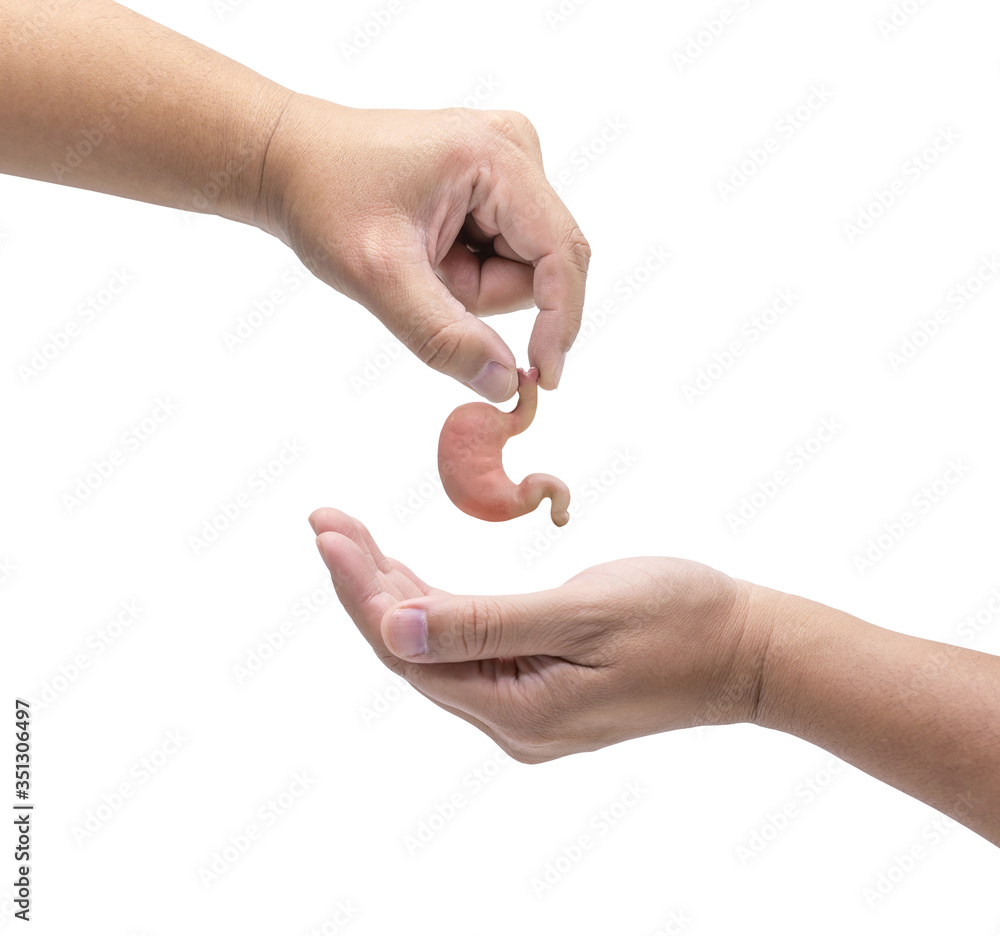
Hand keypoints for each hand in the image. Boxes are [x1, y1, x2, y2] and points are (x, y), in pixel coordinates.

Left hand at [255, 98, 590, 400]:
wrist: (289, 162)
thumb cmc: (323, 200)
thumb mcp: (378, 276)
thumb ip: (444, 336)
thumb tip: (505, 387)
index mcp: (497, 155)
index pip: (561, 253)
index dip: (559, 321)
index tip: (542, 379)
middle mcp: (516, 149)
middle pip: (541, 265)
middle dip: (485, 293)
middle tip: (421, 280)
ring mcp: (509, 163)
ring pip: (523, 267)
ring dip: (473, 286)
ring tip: (417, 258)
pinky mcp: (498, 181)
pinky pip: (506, 255)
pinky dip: (469, 272)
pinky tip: (428, 249)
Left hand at [310, 509, 771, 762]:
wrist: (749, 650)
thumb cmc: (680, 619)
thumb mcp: (583, 614)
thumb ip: (486, 625)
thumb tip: (394, 630)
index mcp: (518, 709)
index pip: (411, 649)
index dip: (363, 590)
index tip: (328, 530)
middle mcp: (511, 722)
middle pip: (413, 652)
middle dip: (366, 584)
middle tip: (327, 520)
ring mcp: (525, 710)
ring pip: (435, 651)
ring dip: (393, 594)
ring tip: (352, 539)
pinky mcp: (539, 690)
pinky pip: (467, 650)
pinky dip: (434, 609)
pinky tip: (409, 577)